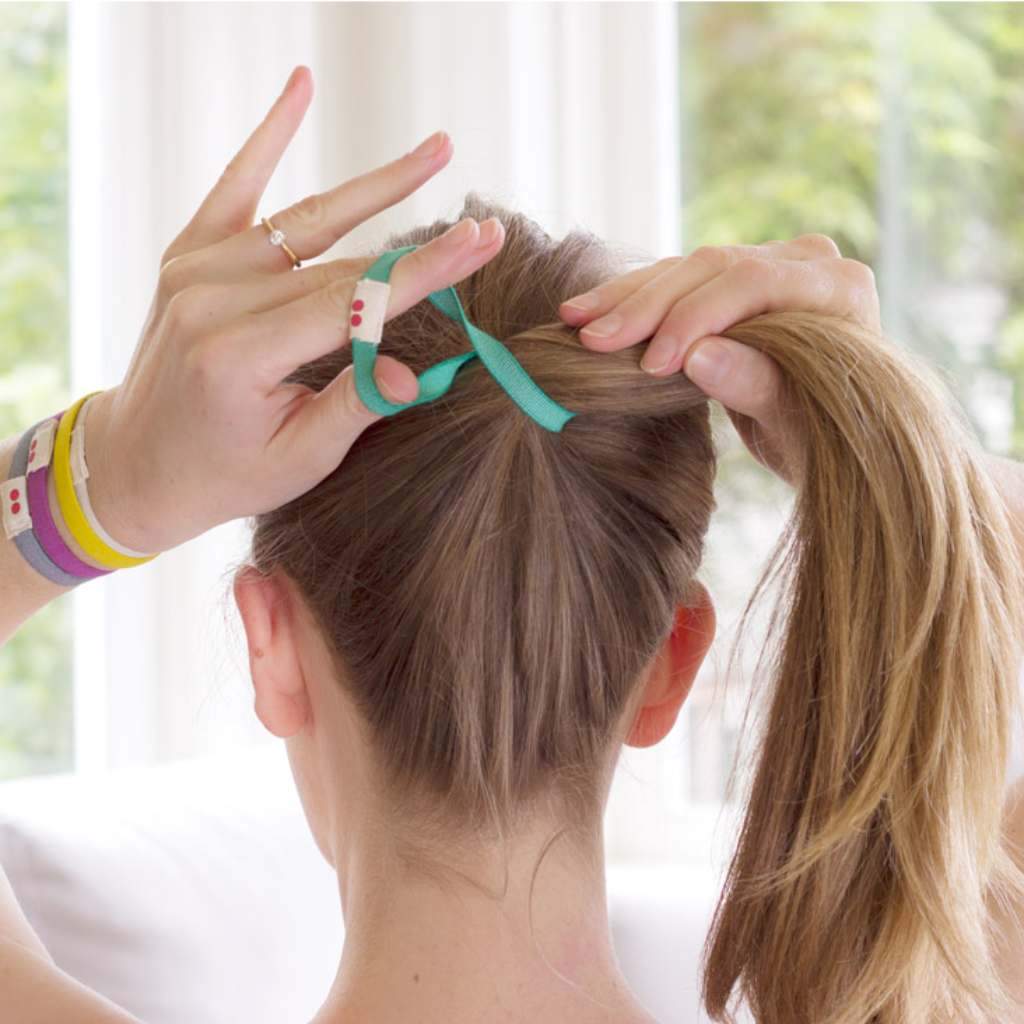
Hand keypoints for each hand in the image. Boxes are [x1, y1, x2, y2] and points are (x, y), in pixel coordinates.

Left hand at [83, 66, 505, 554]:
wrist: (137, 460)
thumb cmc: (225, 472)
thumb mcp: (297, 459)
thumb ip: (353, 407)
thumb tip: (415, 374)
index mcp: (239, 356)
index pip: (351, 304)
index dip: (421, 274)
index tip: (478, 243)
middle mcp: (213, 301)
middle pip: (338, 261)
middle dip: (418, 244)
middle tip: (484, 226)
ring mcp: (196, 269)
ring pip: (306, 222)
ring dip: (375, 187)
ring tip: (437, 150)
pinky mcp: (188, 253)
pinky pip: (237, 188)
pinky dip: (269, 137)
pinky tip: (302, 87)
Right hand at [558, 235, 880, 483]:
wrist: (832, 439)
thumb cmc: (825, 441)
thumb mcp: (793, 427)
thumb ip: (755, 385)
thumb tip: (697, 356)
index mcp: (840, 288)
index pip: (753, 283)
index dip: (696, 318)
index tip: (652, 363)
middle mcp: (808, 263)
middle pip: (715, 268)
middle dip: (649, 306)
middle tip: (595, 339)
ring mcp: (771, 264)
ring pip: (688, 269)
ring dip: (628, 298)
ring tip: (576, 321)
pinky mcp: (736, 279)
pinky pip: (678, 282)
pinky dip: (633, 301)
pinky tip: (587, 314)